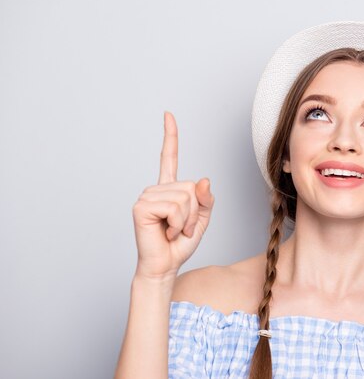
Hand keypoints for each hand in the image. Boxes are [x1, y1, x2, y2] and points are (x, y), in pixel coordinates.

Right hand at [131, 112, 214, 279]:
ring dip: (186, 220)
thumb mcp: (202, 220)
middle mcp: (157, 189)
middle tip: (180, 227)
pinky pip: (175, 207)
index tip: (168, 114)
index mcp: (170, 189)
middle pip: (192, 187)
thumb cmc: (180, 244)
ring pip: (185, 198)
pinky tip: (166, 231)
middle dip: (194, 212)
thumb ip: (206, 199)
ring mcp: (147, 196)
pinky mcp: (141, 206)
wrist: (165, 265)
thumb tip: (204, 179)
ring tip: (173, 230)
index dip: (170, 136)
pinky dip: (177, 223)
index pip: (169, 157)